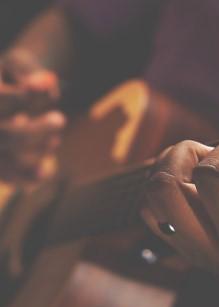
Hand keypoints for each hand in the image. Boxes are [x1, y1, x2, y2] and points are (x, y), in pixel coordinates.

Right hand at [0, 49, 64, 182]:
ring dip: (35, 154)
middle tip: (61, 119)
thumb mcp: (19, 64)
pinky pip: (7, 176)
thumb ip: (29, 71)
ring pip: (6, 160)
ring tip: (54, 141)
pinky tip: (43, 173)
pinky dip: (26, 178)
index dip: (21, 98)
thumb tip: (46, 82)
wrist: (9, 88)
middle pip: (4, 136)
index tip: (46, 86)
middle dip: (34, 131)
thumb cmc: (15, 75)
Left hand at [141, 127, 218, 306]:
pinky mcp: (182, 245)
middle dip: (185, 154)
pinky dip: (164, 184)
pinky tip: (192, 179)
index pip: (213, 181)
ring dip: (170, 167)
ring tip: (202, 164)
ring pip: (151, 198)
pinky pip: (150, 210)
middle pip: (165, 188)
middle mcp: (212, 248)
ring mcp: (192, 248)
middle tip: (213, 152)